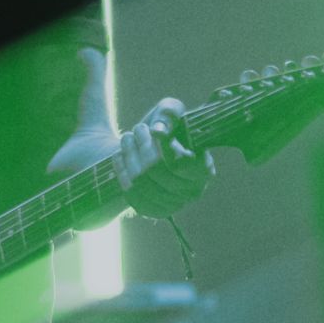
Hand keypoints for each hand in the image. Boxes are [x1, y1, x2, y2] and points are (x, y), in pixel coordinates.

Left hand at [112, 98, 215, 218]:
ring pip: (141, 180)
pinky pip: (131, 194)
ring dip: (129, 155)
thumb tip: (160, 130)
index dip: (165, 146)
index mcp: (204, 169)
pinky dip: (121, 172)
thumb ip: (170, 112)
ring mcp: (174, 205)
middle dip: (142, 145)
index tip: (153, 130)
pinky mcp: (154, 211)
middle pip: (156, 169)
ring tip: (127, 138)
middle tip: (137, 129)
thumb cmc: (164, 129)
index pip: (181, 162)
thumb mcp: (169, 111)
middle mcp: (193, 191)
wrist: (146, 151)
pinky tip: (119, 156)